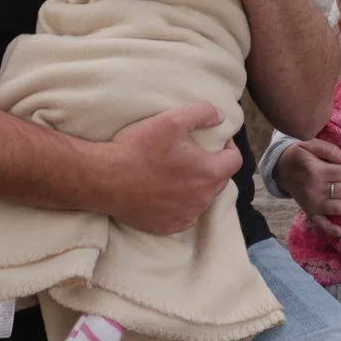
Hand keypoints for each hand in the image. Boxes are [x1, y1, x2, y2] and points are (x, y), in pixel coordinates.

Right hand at [106, 102, 241, 234]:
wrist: (105, 179)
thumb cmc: (138, 148)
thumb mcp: (172, 119)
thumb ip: (202, 113)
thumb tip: (220, 118)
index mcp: (209, 173)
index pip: (235, 161)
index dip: (229, 148)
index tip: (216, 142)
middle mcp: (203, 199)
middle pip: (219, 180)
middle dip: (212, 166)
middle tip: (192, 154)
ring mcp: (187, 216)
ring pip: (203, 198)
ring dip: (197, 186)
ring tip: (177, 173)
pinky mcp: (170, 227)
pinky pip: (186, 215)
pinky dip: (182, 204)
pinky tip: (167, 192)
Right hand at [278, 138, 340, 238]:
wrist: (279, 168)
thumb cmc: (299, 154)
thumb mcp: (310, 143)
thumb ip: (329, 150)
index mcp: (315, 171)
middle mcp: (314, 190)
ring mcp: (311, 203)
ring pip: (339, 208)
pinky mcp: (308, 211)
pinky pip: (320, 223)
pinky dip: (330, 230)